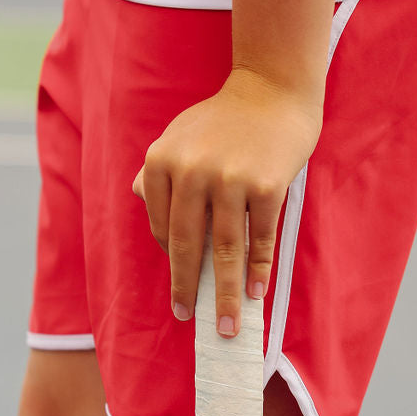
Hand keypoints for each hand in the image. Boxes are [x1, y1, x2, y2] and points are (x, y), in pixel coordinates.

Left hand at [132, 69, 322, 336]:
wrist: (274, 88)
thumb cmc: (225, 119)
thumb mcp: (180, 135)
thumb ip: (159, 169)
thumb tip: (141, 200)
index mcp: (163, 160)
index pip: (162, 227)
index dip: (172, 261)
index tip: (180, 289)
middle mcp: (192, 170)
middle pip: (186, 245)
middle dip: (187, 289)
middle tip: (188, 319)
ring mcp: (230, 178)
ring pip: (223, 250)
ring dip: (225, 295)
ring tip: (227, 327)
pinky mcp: (265, 185)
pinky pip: (258, 239)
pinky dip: (257, 270)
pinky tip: (254, 293)